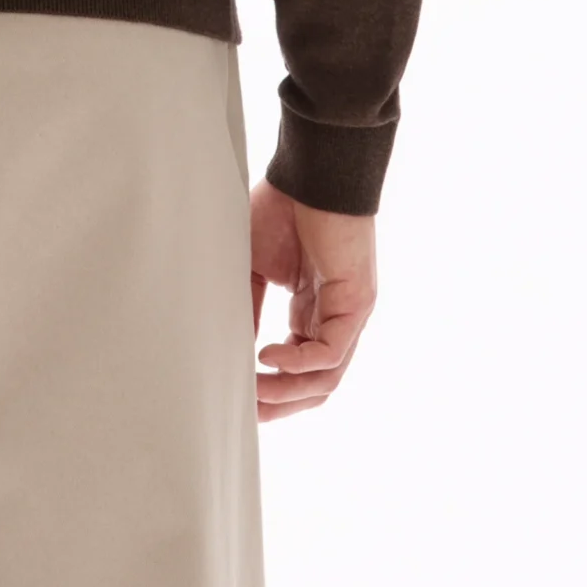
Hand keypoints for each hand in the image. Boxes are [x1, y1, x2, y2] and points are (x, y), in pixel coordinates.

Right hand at [248, 179, 376, 422]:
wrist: (310, 173)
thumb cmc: (281, 210)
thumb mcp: (253, 268)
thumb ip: (248, 309)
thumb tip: (230, 350)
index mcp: (311, 312)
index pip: (299, 370)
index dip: (272, 393)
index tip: (240, 404)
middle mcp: (334, 320)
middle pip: (315, 385)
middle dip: (280, 404)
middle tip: (246, 413)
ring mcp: (349, 315)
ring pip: (325, 378)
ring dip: (288, 391)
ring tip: (254, 391)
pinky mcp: (356, 304)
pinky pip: (331, 351)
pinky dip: (299, 362)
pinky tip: (268, 356)